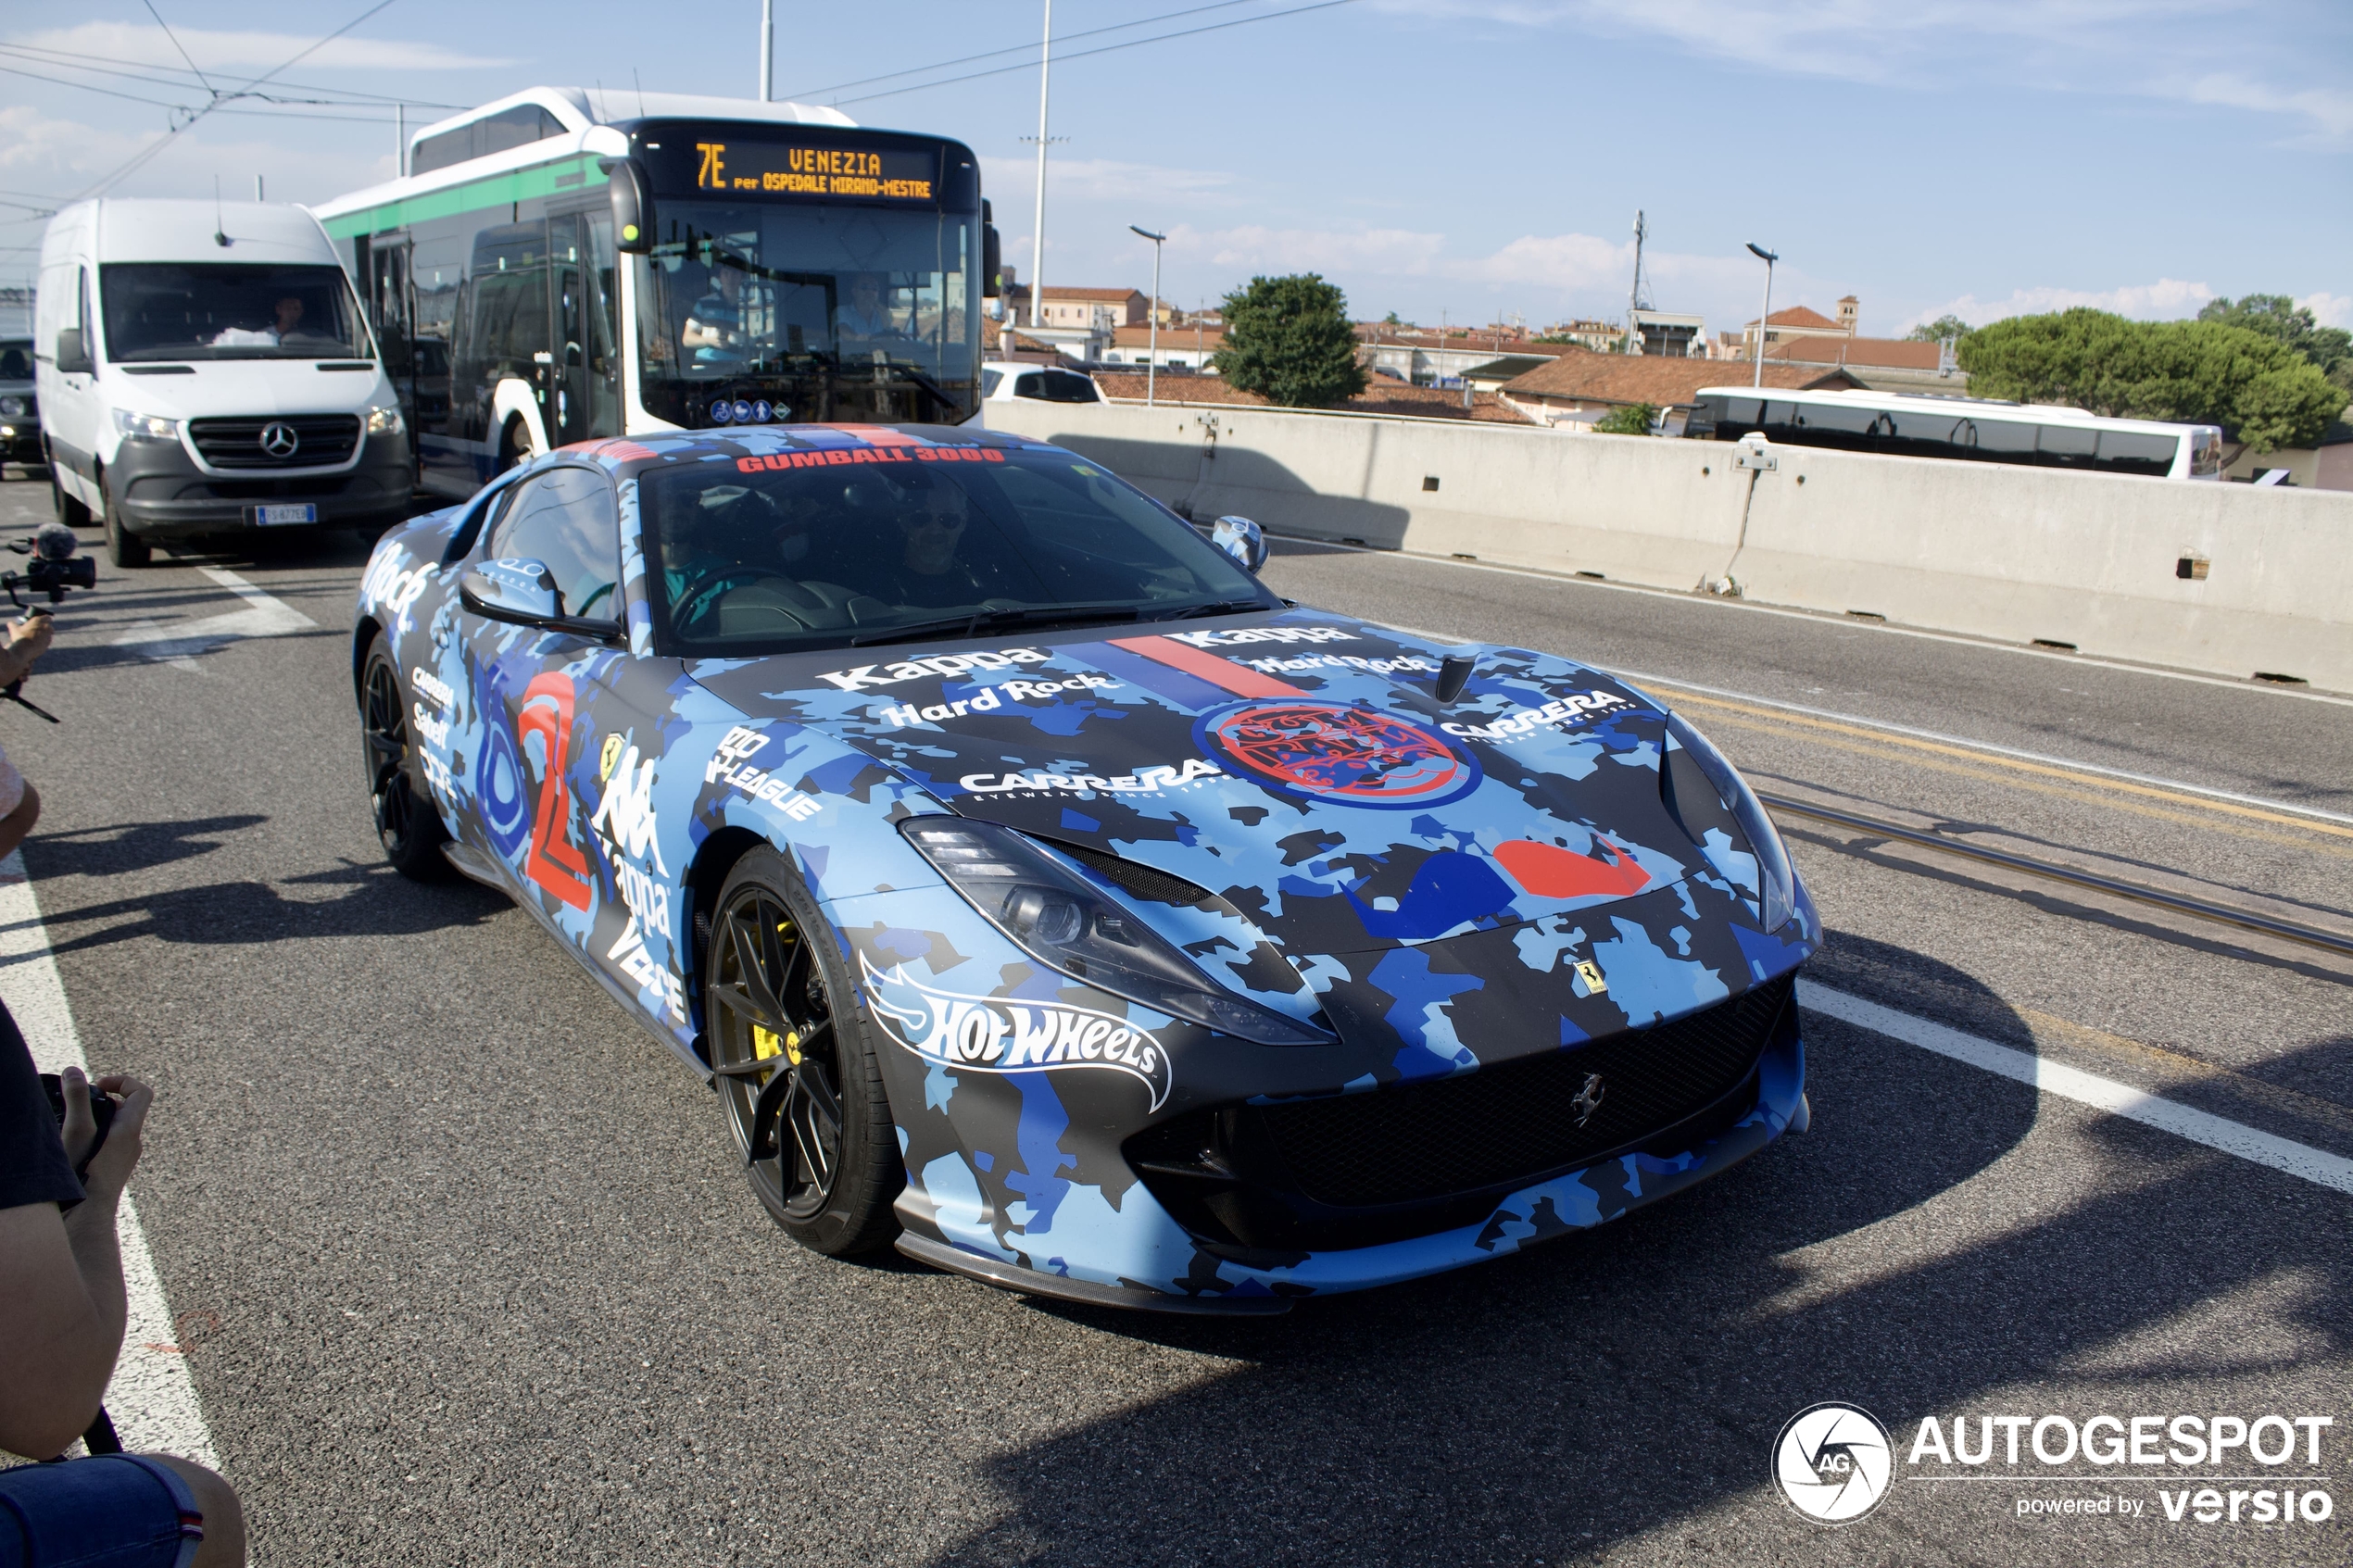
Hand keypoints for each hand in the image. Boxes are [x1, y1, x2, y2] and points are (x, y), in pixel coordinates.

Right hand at [6, 615, 52, 662]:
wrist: (25, 648)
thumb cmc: (20, 637)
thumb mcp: (14, 629)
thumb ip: (13, 625)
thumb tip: (10, 623)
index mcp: (38, 620)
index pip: (47, 617)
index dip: (46, 619)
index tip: (43, 622)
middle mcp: (46, 626)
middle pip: (49, 626)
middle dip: (46, 628)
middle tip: (40, 630)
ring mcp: (48, 635)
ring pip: (49, 634)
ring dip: (45, 635)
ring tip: (38, 638)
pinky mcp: (49, 642)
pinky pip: (48, 641)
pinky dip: (44, 642)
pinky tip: (38, 644)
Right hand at [71, 1070, 150, 1205]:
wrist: (86, 1215)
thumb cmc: (84, 1172)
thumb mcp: (78, 1130)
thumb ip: (77, 1098)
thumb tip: (73, 1071)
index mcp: (130, 1129)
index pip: (142, 1092)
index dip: (122, 1081)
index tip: (98, 1085)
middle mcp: (133, 1143)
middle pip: (125, 1110)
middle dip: (101, 1102)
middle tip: (77, 1106)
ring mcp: (124, 1159)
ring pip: (114, 1129)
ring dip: (95, 1122)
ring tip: (71, 1128)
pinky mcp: (113, 1171)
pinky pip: (108, 1146)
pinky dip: (93, 1139)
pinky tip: (72, 1148)